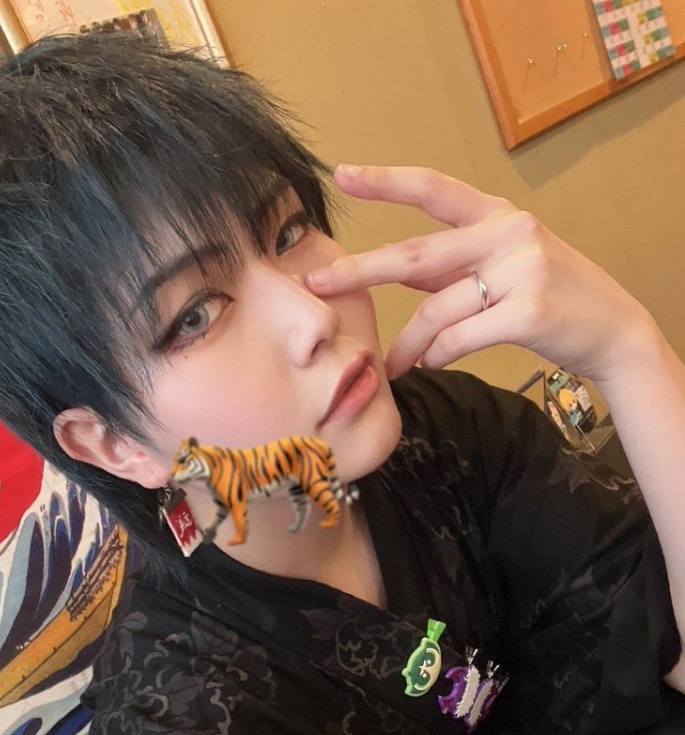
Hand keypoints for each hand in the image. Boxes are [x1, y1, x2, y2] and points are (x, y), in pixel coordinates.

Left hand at [307, 165, 657, 383]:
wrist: (613, 331)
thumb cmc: (550, 298)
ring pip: (436, 310)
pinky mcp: (529, 311)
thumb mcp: (503, 266)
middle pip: (416, 254)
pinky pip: (460, 338)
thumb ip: (449, 266)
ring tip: (392, 364)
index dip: (385, 180)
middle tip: (318, 284)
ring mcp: (522, 270)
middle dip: (360, 271)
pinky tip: (432, 363)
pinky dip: (439, 354)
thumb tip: (392, 265)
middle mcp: (508, 233)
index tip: (341, 174)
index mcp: (497, 216)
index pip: (433, 188)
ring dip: (407, 343)